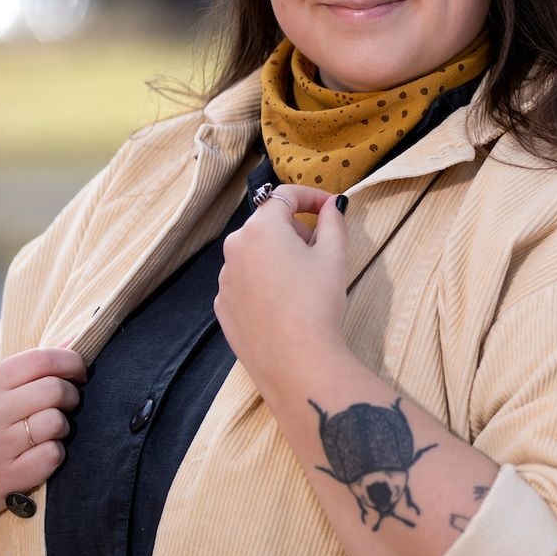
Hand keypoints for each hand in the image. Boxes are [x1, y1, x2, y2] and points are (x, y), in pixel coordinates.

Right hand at [0, 347, 84, 540]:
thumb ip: (22, 372)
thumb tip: (74, 341)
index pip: (39, 360)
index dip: (70, 361)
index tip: (79, 370)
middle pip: (55, 390)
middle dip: (71, 395)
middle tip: (67, 403)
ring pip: (57, 422)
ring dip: (62, 427)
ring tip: (48, 432)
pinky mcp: (6, 478)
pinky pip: (53, 455)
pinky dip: (54, 454)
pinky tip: (39, 455)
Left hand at [217, 184, 350, 389]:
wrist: (295, 360)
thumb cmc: (317, 301)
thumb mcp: (334, 255)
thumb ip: (332, 221)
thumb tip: (331, 206)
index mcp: (261, 228)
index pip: (285, 195)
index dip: (312, 196)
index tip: (331, 207)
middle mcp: (235, 248)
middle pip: (268, 224)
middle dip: (296, 230)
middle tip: (322, 251)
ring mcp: (224, 279)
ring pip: (255, 254)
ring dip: (278, 257)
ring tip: (304, 282)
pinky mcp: (223, 307)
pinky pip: (245, 282)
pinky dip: (264, 282)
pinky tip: (285, 304)